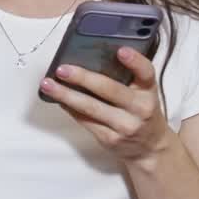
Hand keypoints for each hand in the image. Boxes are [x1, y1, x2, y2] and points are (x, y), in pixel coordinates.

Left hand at [39, 47, 173, 166]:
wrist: (150, 148)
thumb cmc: (141, 113)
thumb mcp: (144, 93)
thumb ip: (128, 77)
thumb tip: (90, 59)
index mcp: (149, 91)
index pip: (146, 73)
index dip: (135, 61)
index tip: (121, 50)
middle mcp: (140, 108)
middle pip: (110, 90)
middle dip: (83, 78)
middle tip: (62, 69)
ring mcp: (125, 126)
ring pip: (91, 108)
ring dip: (66, 95)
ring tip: (48, 85)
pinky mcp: (110, 139)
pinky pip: (85, 120)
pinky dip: (69, 108)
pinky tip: (58, 99)